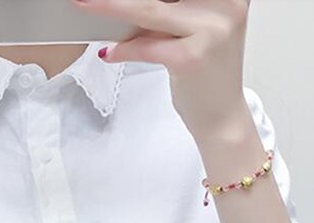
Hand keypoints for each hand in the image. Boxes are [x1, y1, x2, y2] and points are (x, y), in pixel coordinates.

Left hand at [72, 0, 251, 138]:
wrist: (223, 119)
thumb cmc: (207, 76)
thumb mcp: (195, 32)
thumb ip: (170, 12)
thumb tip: (125, 4)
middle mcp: (225, 7)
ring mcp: (210, 32)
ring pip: (149, 12)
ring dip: (112, 9)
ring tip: (88, 6)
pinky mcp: (190, 58)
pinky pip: (146, 46)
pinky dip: (124, 49)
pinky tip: (110, 53)